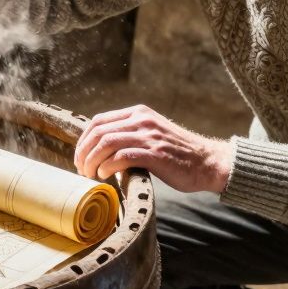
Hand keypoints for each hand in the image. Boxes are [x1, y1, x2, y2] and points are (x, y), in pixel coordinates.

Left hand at [73, 104, 233, 192]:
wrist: (208, 162)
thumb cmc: (177, 154)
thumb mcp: (152, 134)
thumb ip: (130, 135)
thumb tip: (100, 150)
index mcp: (139, 113)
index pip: (99, 121)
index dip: (83, 140)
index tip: (79, 156)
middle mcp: (142, 120)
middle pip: (99, 131)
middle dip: (83, 152)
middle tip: (80, 169)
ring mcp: (149, 136)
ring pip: (106, 142)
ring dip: (92, 160)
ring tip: (89, 174)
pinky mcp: (156, 154)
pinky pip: (122, 156)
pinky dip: (107, 166)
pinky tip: (104, 175)